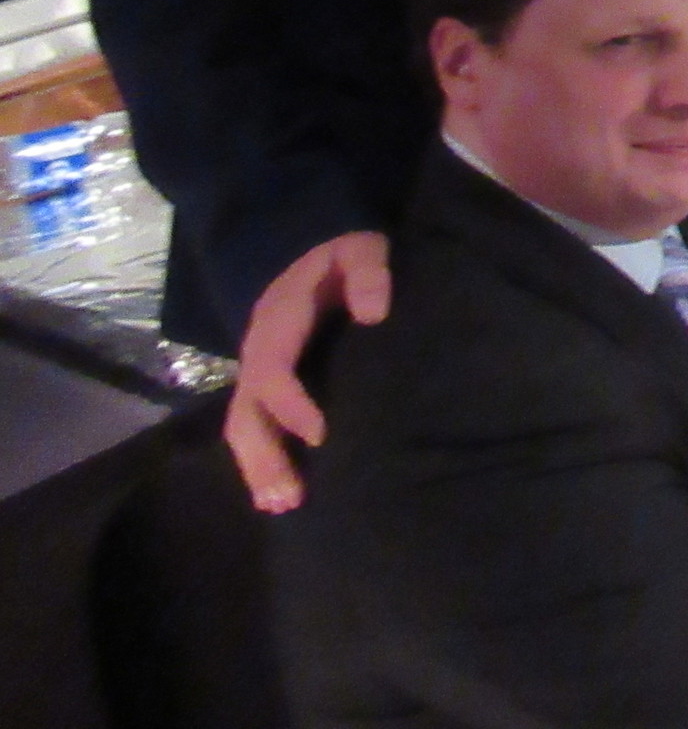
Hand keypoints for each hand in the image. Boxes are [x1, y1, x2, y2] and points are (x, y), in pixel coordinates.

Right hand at [226, 230, 391, 513]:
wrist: (315, 249)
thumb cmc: (343, 255)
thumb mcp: (360, 248)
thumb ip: (368, 272)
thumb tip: (375, 312)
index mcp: (278, 324)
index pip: (273, 372)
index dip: (292, 405)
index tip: (322, 434)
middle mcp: (260, 353)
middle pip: (247, 411)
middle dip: (264, 454)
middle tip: (289, 497)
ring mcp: (260, 371)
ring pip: (245, 426)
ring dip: (259, 467)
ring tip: (282, 505)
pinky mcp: (270, 385)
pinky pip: (257, 426)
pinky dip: (263, 460)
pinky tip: (279, 495)